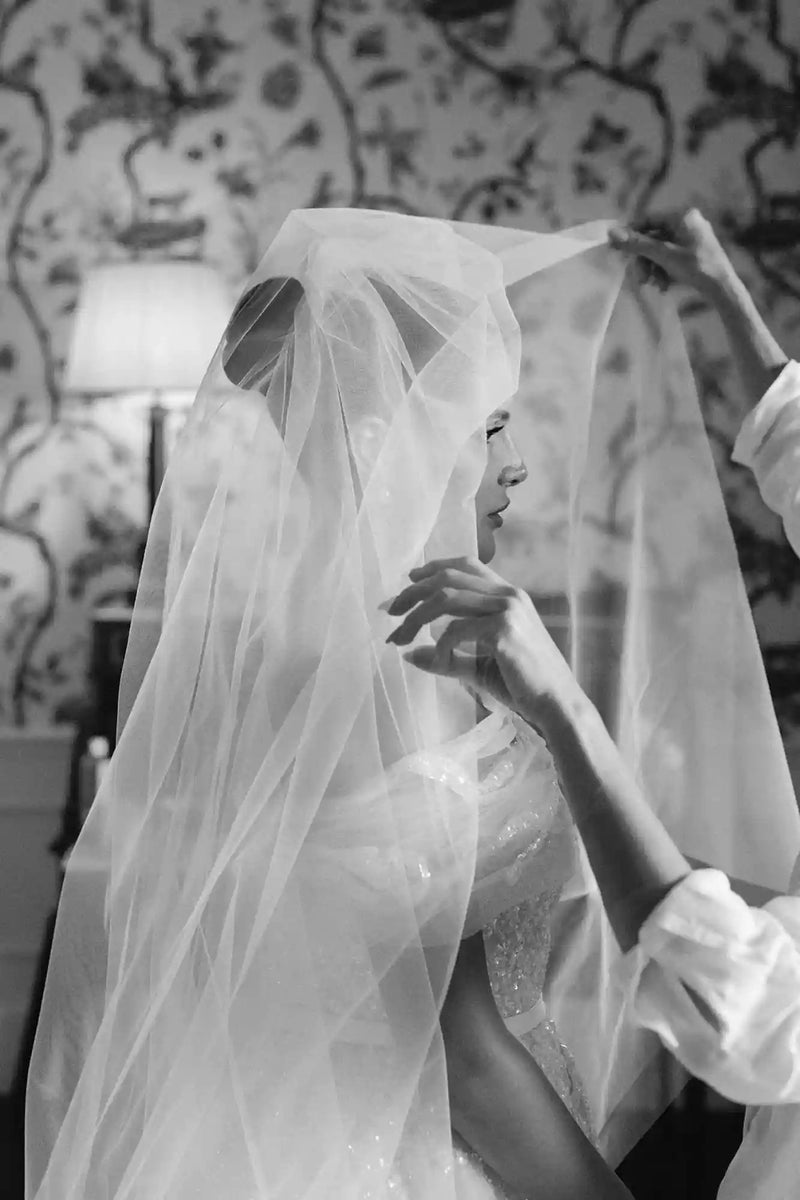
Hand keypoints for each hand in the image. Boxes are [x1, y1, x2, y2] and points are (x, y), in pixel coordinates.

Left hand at [384, 556, 581, 727]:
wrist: (556, 705)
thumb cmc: (523, 686)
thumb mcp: (479, 666)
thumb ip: (446, 657)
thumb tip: (408, 654)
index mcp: (508, 595)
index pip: (466, 565)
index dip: (432, 569)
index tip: (407, 582)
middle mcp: (509, 595)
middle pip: (448, 577)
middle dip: (413, 592)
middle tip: (389, 611)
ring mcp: (508, 610)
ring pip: (446, 597)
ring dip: (415, 618)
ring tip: (398, 639)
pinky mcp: (504, 630)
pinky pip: (456, 630)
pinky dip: (438, 646)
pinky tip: (437, 661)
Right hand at [608, 209, 738, 301]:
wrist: (723, 288)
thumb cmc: (696, 267)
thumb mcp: (663, 255)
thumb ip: (638, 244)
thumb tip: (611, 233)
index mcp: (682, 215)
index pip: (648, 220)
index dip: (631, 235)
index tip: (618, 250)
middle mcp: (688, 221)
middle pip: (654, 238)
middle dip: (645, 259)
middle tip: (640, 278)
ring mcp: (692, 237)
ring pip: (661, 250)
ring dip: (653, 268)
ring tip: (654, 284)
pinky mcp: (695, 252)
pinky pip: (671, 257)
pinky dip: (664, 270)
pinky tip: (664, 285)